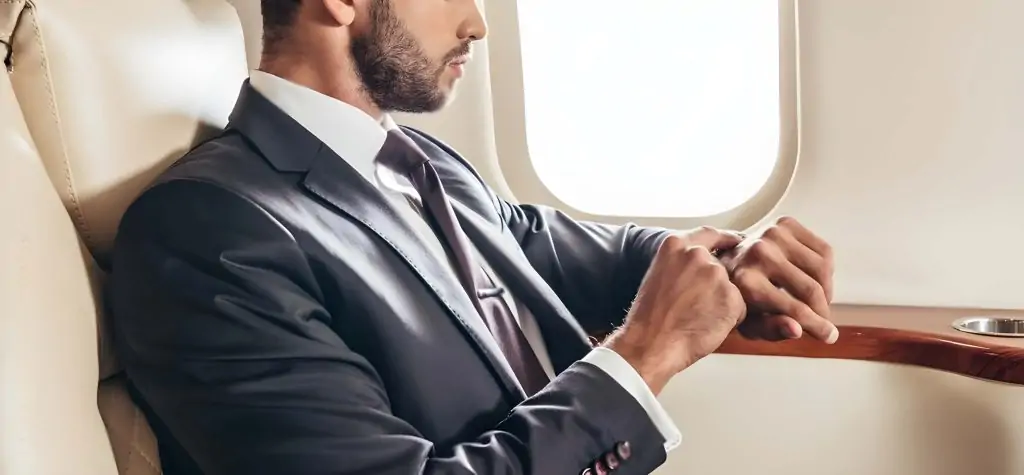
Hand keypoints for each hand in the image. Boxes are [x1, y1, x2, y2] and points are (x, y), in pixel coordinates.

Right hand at [604, 229, 746, 393]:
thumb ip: (681, 265)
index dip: (726, 239)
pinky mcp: (731, 297)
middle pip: (720, 268)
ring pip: (730, 289)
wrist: (651, 344)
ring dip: (722, 303)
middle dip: (715, 286)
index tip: (736, 241)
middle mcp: (697, 255)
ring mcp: (715, 275)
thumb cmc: (649, 319)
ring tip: (697, 319)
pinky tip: (707, 327)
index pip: (710, 234)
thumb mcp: (659, 276)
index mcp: (676, 246)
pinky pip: (739, 308)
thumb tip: (700, 270)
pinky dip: (729, 320)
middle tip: (700, 307)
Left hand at [720, 216, 837, 342]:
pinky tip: (815, 281)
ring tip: (819, 303)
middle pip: (811, 289)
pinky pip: (824, 250)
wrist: (727, 260)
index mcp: (746, 281)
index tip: (829, 336)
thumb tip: (797, 330)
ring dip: (827, 290)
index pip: (794, 309)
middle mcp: (759, 254)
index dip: (816, 325)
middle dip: (823, 311)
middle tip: (824, 321)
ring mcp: (772, 235)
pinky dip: (826, 270)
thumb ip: (771, 329)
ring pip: (822, 268)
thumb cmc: (739, 296)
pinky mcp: (785, 224)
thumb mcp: (747, 322)